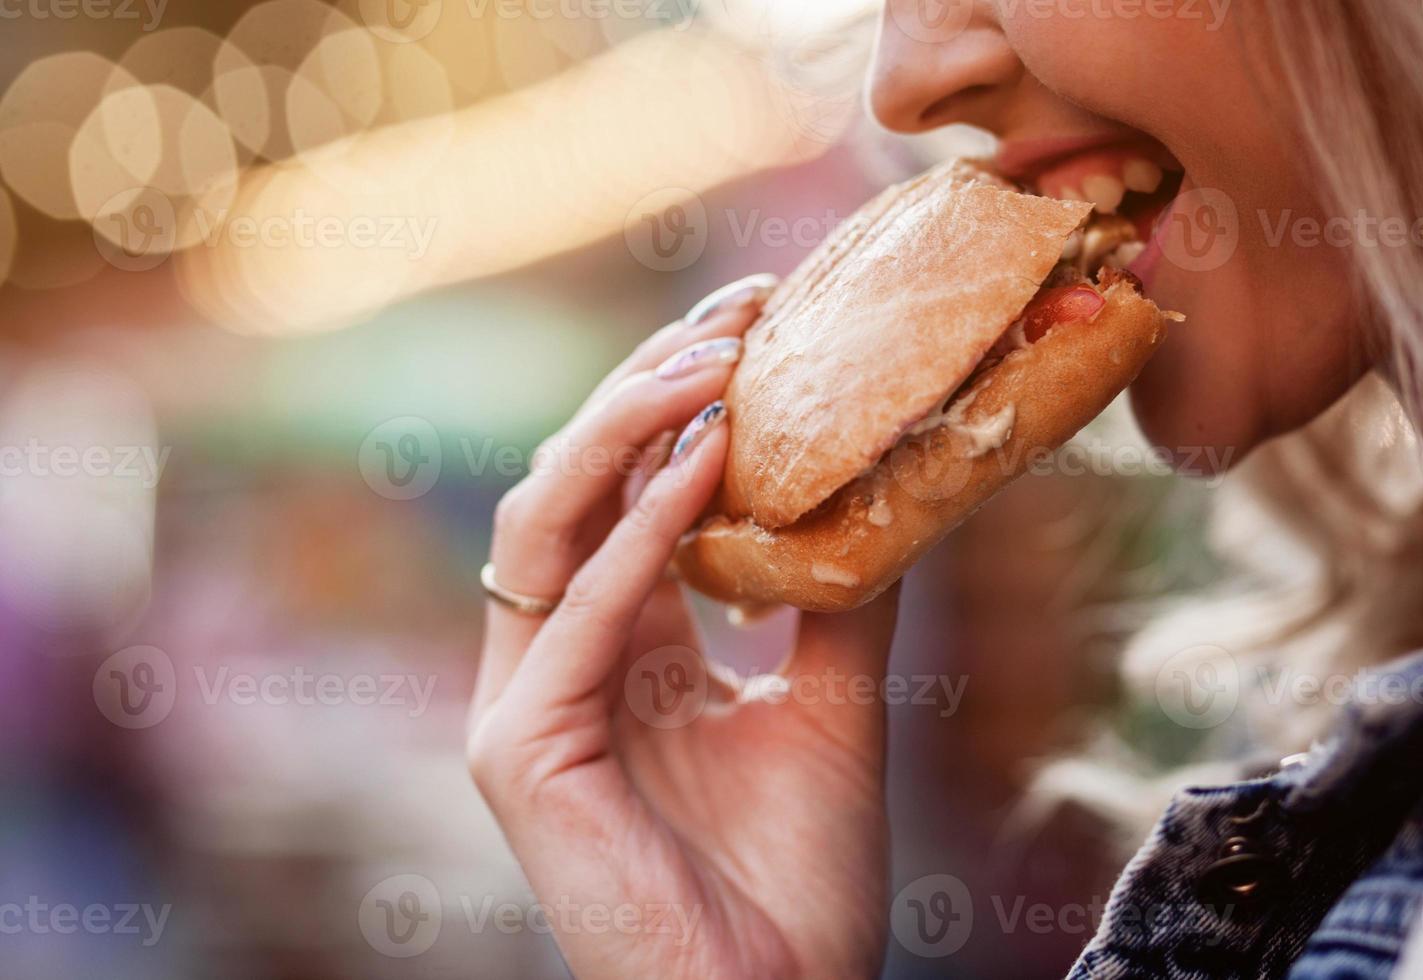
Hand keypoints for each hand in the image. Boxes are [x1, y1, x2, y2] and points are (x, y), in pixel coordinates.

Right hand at [467, 276, 901, 979]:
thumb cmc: (796, 877)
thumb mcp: (832, 700)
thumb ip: (835, 591)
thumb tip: (888, 478)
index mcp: (620, 647)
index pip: (624, 490)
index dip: (680, 400)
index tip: (764, 318)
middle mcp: (559, 662)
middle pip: (575, 483)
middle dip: (650, 384)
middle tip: (745, 309)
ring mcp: (525, 706)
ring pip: (544, 522)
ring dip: (627, 428)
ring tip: (722, 362)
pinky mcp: (519, 754)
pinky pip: (573, 615)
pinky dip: (637, 532)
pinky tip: (709, 463)